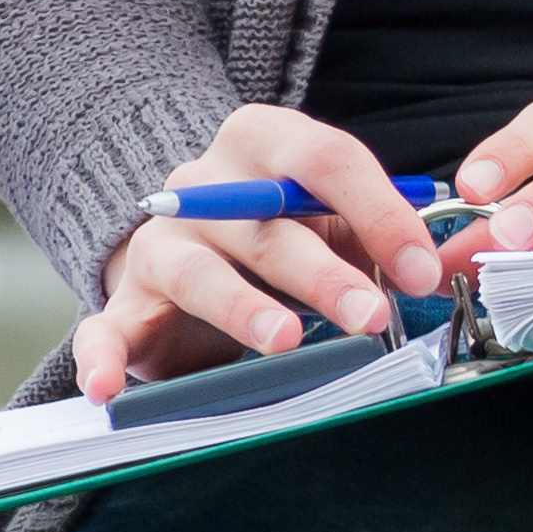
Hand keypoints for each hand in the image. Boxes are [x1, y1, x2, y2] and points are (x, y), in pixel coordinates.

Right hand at [77, 106, 445, 401]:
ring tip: (286, 341)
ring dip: (245, 309)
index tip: (419, 269)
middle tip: (370, 317)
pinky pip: (102, 328)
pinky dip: (101, 358)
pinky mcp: (123, 300)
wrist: (189, 242)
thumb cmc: (279, 228)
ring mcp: (159, 244)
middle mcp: (204, 187)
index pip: (326, 159)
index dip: (380, 212)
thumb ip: (375, 233)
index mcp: (264, 144)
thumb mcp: (330, 217)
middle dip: (324, 274)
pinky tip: (108, 387)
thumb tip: (431, 267)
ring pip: (200, 273)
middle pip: (267, 225)